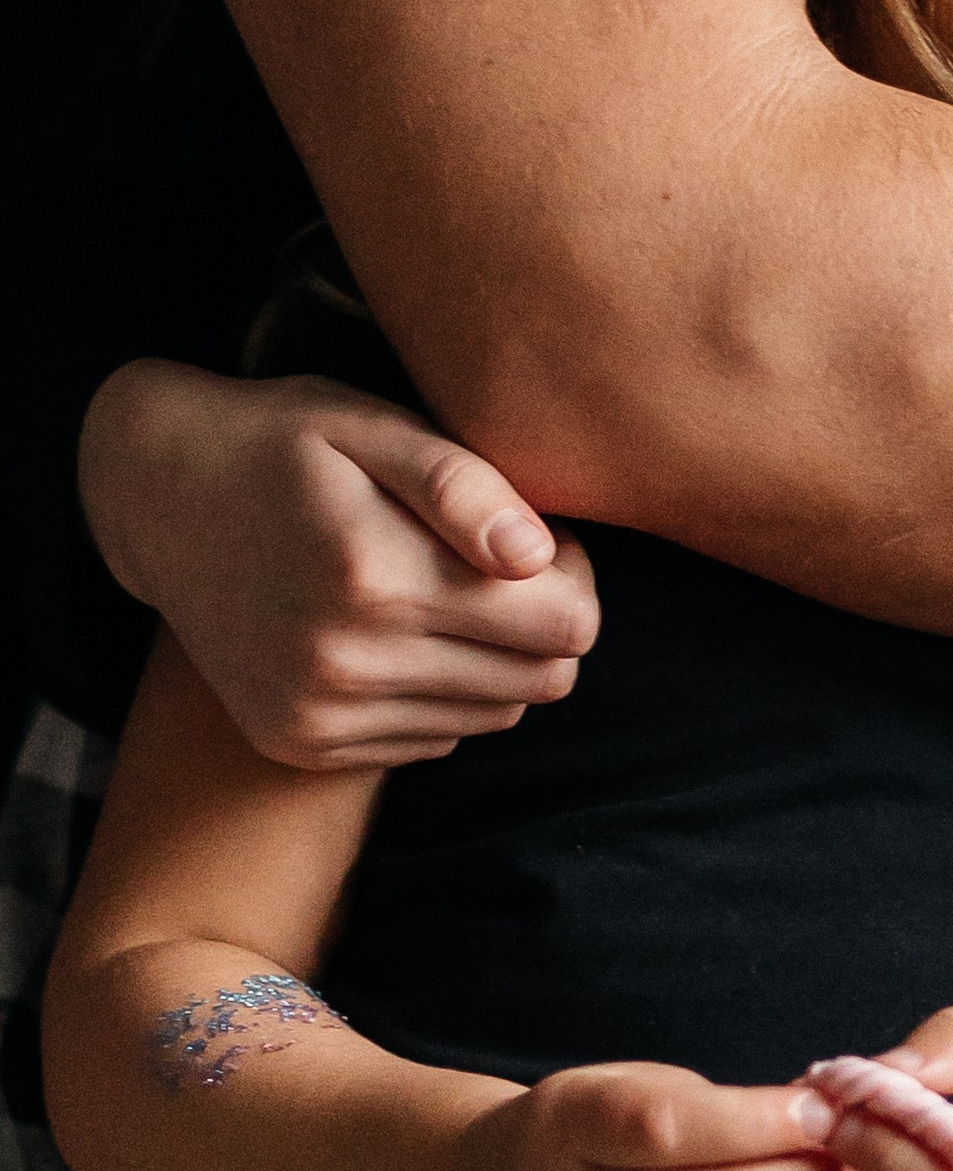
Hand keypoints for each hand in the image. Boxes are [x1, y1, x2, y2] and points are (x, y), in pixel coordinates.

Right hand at [79, 361, 598, 767]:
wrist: (160, 502)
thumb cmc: (285, 443)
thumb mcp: (372, 425)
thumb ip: (462, 485)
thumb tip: (539, 555)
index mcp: (376, 578)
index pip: (563, 628)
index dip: (575, 577)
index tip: (536, 536)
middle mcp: (345, 665)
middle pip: (539, 681)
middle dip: (546, 620)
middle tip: (503, 562)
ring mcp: (317, 717)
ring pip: (493, 718)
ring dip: (497, 659)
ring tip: (450, 590)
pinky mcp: (301, 745)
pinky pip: (433, 741)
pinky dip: (441, 692)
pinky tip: (403, 630)